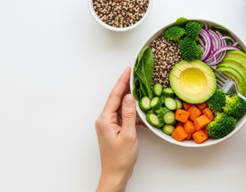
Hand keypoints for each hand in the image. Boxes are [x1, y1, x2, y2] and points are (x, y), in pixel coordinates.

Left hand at [95, 67, 139, 191]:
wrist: (115, 174)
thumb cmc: (120, 159)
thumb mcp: (128, 135)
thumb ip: (129, 114)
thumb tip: (130, 97)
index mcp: (105, 119)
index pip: (115, 96)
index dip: (122, 82)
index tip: (128, 70)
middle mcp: (104, 120)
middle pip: (117, 99)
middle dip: (126, 86)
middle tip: (136, 74)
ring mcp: (108, 125)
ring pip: (121, 107)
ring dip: (131, 99)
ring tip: (141, 89)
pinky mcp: (113, 129)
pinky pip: (123, 116)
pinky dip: (132, 112)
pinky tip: (141, 110)